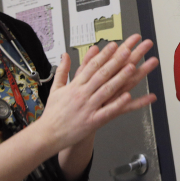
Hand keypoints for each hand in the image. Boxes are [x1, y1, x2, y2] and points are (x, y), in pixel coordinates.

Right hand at [38, 34, 157, 151]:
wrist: (47, 135)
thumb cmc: (53, 113)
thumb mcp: (55, 88)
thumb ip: (62, 70)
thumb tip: (65, 55)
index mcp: (75, 85)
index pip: (92, 66)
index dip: (104, 55)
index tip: (114, 45)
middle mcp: (82, 94)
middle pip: (102, 74)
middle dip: (116, 61)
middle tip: (128, 50)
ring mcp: (88, 107)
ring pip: (107, 89)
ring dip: (120, 78)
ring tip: (132, 68)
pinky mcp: (92, 121)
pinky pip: (107, 111)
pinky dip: (117, 103)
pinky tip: (128, 96)